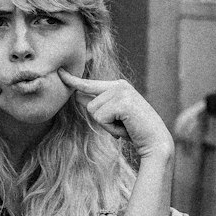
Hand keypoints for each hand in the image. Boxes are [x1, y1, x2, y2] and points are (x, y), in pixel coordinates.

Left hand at [57, 71, 173, 158]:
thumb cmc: (135, 130)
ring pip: (93, 112)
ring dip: (107, 125)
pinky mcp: (122, 102)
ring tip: (125, 126)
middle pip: (89, 104)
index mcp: (117, 86)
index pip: (89, 84)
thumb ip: (98, 104)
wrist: (156, 141)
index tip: (60, 73)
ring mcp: (121, 92)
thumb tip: (77, 95)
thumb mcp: (113, 116)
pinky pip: (100, 118)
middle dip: (101, 120)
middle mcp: (119, 85)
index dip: (73, 81)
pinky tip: (126, 128)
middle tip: (122, 124)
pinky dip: (111, 128)